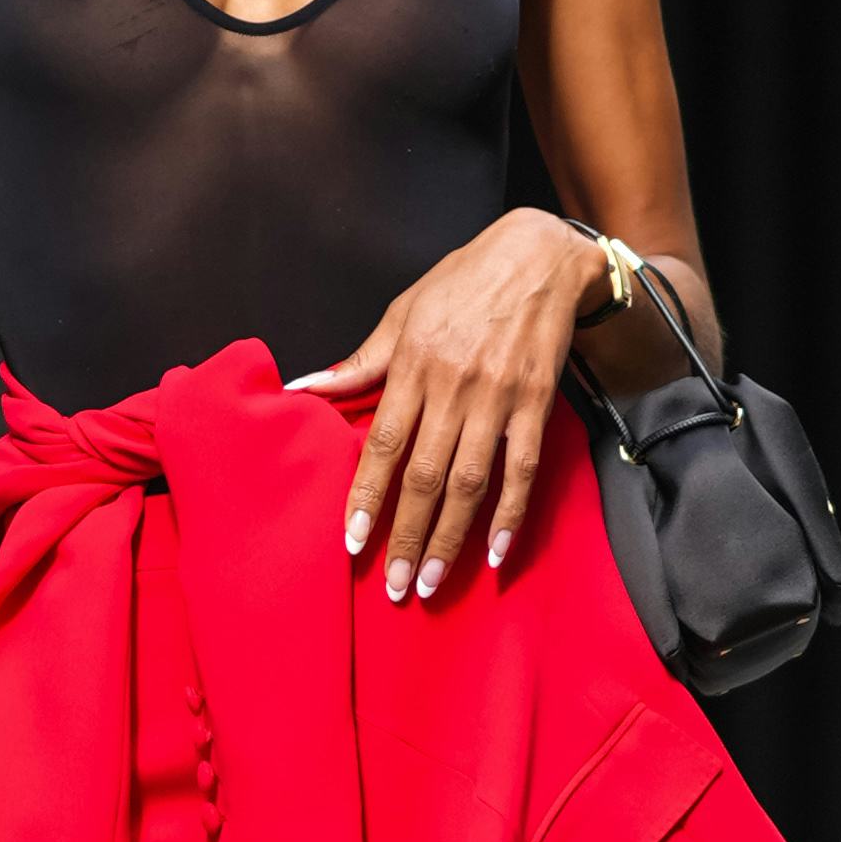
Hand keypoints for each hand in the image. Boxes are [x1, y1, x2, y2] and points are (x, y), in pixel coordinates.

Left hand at [289, 207, 601, 597]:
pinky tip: (495, 554)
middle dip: (406, 534)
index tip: (353, 542)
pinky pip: (522, 469)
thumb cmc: (461, 283)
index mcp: (412, 364)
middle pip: (425, 475)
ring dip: (450, 537)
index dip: (367, 496)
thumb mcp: (402, 313)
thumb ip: (359, 363)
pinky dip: (510, 514)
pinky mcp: (536, 404)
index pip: (383, 443)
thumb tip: (303, 389)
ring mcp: (497, 398)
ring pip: (471, 481)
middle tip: (394, 585)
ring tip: (431, 581)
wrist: (537, 256)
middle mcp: (453, 386)